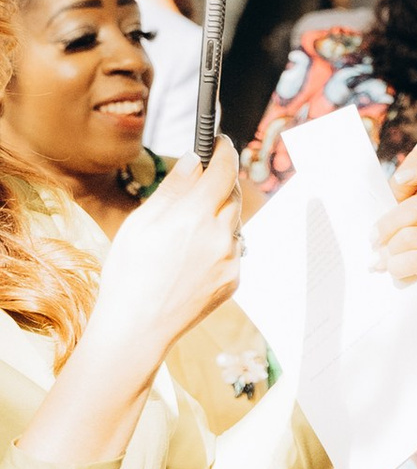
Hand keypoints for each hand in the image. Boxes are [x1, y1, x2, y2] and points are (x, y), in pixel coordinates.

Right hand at [87, 140, 241, 373]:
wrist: (138, 327)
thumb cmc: (129, 272)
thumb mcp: (142, 223)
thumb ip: (174, 189)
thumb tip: (194, 160)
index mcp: (193, 217)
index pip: (223, 171)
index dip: (223, 151)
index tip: (221, 141)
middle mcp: (219, 237)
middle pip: (233, 195)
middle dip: (221, 183)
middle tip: (203, 180)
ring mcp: (231, 261)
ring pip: (234, 224)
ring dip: (218, 216)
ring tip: (186, 232)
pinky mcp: (234, 280)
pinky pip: (232, 250)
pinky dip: (218, 244)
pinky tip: (191, 257)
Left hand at [376, 143, 416, 287]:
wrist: (398, 270)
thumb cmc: (394, 232)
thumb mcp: (392, 204)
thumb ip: (404, 181)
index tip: (401, 179)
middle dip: (388, 225)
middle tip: (371, 239)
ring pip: (414, 237)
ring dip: (389, 252)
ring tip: (380, 261)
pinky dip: (401, 268)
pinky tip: (394, 271)